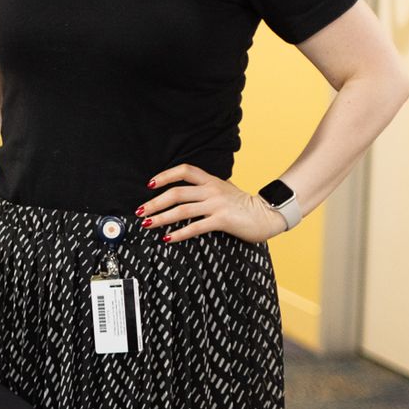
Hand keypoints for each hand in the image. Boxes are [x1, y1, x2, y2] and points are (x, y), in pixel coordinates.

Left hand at [140, 163, 288, 243]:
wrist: (268, 214)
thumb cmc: (243, 205)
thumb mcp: (223, 190)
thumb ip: (206, 189)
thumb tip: (185, 193)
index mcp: (211, 181)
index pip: (185, 170)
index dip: (165, 175)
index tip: (150, 184)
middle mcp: (212, 190)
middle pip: (176, 192)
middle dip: (155, 202)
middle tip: (140, 210)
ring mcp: (217, 204)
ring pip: (182, 210)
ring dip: (161, 218)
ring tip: (147, 223)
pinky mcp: (222, 220)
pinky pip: (195, 227)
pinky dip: (179, 233)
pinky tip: (168, 238)